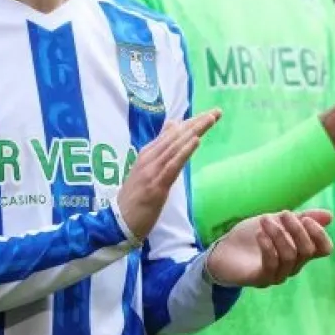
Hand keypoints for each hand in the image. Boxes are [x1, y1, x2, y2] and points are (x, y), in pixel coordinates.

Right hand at [116, 110, 220, 241]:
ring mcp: (152, 170)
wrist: (118, 222)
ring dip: (194, 132)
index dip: (191, 122)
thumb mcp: (146, 170)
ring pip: (176, 146)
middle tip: (217, 112)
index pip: (173, 133)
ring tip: (210, 120)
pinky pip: (173, 165)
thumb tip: (173, 126)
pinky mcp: (156, 185)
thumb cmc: (134, 198)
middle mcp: (149, 157)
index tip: (210, 114)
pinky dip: (184, 151)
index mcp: (148, 153)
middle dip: (197, 123)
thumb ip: (160, 149)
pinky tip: (196, 141)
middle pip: (176, 136)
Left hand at [205, 209, 334, 286]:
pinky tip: (259, 234)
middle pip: (307, 251)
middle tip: (283, 213)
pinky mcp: (260, 280)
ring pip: (290, 256)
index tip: (305, 218)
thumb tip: (330, 216)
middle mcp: (293, 266)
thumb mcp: (277, 221)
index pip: (324, 250)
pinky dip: (268, 246)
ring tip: (264, 220)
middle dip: (296, 229)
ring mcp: (277, 275)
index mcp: (300, 252)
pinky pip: (272, 265)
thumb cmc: (252, 236)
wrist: (223, 250)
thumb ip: (301, 218)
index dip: (319, 234)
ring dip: (278, 234)